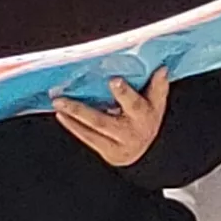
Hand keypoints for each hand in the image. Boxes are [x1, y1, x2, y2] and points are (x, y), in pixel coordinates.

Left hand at [53, 68, 168, 170]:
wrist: (144, 149)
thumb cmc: (148, 119)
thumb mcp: (157, 102)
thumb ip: (158, 86)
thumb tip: (162, 69)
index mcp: (144, 116)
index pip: (134, 103)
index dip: (124, 93)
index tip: (114, 80)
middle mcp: (130, 132)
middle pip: (102, 121)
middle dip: (81, 111)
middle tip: (62, 100)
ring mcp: (116, 143)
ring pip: (91, 130)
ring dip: (72, 117)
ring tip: (58, 105)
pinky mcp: (106, 151)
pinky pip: (87, 138)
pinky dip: (73, 126)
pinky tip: (62, 116)